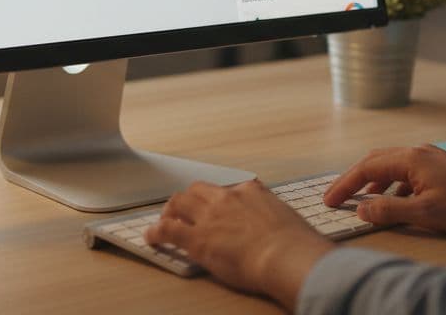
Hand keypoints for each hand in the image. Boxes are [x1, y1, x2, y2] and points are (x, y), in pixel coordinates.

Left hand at [145, 180, 332, 308]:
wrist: (285, 255)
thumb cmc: (294, 244)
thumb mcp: (287, 219)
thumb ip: (274, 217)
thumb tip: (276, 226)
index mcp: (251, 192)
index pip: (229, 189)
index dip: (219, 199)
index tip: (218, 207)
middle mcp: (227, 198)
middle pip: (198, 189)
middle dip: (188, 199)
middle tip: (183, 210)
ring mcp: (210, 216)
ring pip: (179, 202)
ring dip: (170, 210)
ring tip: (164, 220)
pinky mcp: (197, 238)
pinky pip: (168, 229)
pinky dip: (156, 232)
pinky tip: (151, 237)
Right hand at [324, 145, 445, 233]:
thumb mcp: (426, 213)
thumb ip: (389, 210)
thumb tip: (360, 208)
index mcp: (411, 158)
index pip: (366, 167)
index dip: (345, 184)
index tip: (329, 200)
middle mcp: (419, 151)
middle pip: (376, 160)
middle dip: (355, 179)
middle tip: (337, 197)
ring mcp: (432, 157)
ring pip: (393, 165)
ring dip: (374, 181)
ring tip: (363, 200)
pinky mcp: (443, 166)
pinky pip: (408, 171)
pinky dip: (394, 184)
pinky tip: (398, 201)